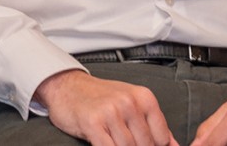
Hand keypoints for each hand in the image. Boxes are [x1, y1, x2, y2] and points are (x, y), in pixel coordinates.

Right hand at [36, 70, 178, 145]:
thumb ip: (154, 125)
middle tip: (120, 139)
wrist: (65, 86)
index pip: (162, 139)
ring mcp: (110, 111)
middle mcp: (129, 102)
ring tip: (111, 139)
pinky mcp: (93, 122)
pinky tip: (103, 143)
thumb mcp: (131, 104)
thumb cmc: (99, 97)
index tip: (139, 143)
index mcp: (144, 98)